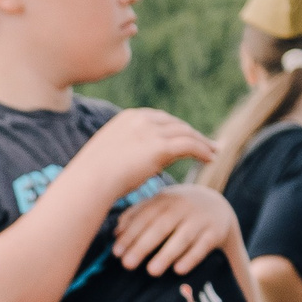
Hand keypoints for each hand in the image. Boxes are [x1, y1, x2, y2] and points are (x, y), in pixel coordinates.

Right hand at [71, 107, 216, 204]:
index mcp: (127, 118)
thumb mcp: (106, 156)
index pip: (159, 119)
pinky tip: (211, 159)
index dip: (175, 128)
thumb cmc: (90, 178)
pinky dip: (203, 151)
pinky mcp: (160, 147)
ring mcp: (151, 132)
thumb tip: (128, 161)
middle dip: (192, 133)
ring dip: (203, 142)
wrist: (87, 183)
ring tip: (213, 152)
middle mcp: (141, 119)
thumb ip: (122, 151)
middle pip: (176, 123)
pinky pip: (190, 145)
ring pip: (186, 133)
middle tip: (207, 143)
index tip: (185, 137)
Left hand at [112, 184, 240, 277]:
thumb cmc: (176, 210)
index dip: (130, 234)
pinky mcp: (216, 232)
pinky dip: (191, 258)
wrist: (217, 206)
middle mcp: (183, 207)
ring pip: (183, 238)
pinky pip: (203, 246)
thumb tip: (116, 233)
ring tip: (152, 271)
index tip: (116, 253)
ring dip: (167, 254)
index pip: (144, 217)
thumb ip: (136, 216)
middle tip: (127, 265)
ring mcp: (201, 219)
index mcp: (165, 199)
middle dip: (143, 246)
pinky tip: (178, 270)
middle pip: (161, 227)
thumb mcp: (158, 206)